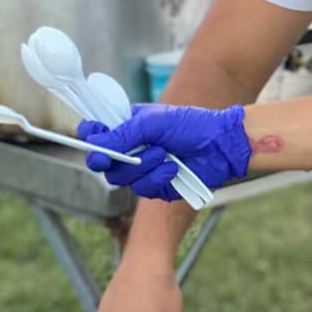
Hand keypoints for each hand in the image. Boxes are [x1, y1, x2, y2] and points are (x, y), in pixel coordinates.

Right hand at [79, 103, 251, 199]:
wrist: (221, 145)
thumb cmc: (190, 125)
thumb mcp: (153, 122)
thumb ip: (123, 133)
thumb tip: (95, 145)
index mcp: (128, 127)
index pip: (98, 134)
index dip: (91, 137)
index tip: (92, 136)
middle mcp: (132, 149)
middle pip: (103, 163)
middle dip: (112, 158)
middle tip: (112, 157)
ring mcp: (143, 170)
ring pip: (120, 178)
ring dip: (141, 166)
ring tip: (163, 153)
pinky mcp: (156, 187)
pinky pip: (142, 189)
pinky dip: (157, 178)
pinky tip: (173, 168)